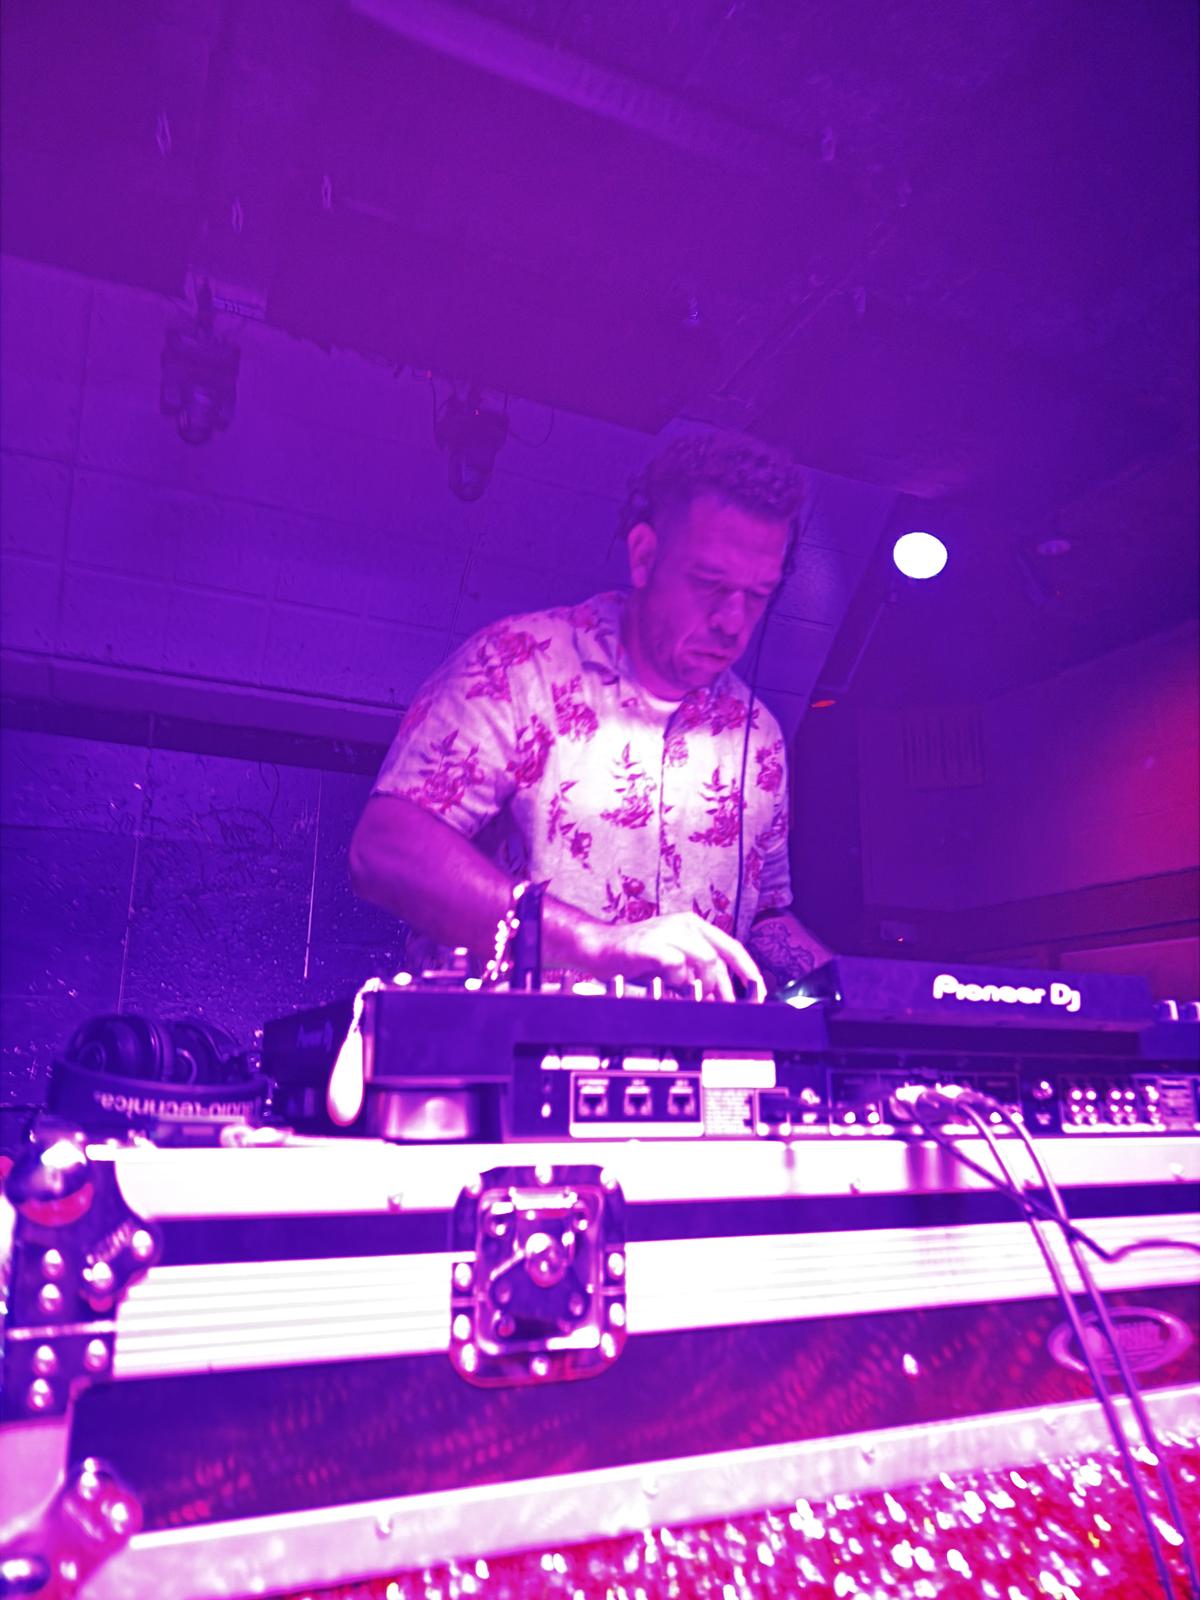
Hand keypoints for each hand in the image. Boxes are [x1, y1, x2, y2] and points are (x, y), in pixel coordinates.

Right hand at [581, 912, 765, 1002]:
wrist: (597, 948)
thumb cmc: (633, 957)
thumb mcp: (672, 960)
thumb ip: (696, 971)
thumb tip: (721, 995)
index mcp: (692, 926)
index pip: (732, 947)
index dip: (748, 971)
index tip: (758, 991)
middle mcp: (683, 925)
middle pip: (719, 959)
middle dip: (722, 989)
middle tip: (718, 1007)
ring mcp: (667, 932)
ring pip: (704, 961)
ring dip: (698, 984)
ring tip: (684, 993)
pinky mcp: (651, 945)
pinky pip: (677, 965)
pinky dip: (675, 980)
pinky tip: (664, 984)